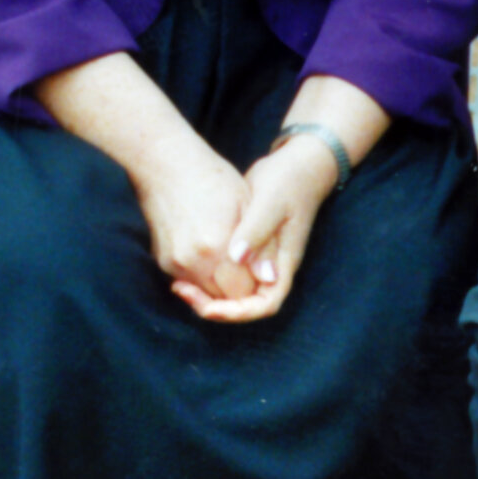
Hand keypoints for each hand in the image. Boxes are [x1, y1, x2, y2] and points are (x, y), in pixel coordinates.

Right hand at [130, 134, 260, 305]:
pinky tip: (210, 249)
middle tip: (247, 262)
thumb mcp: (248, 206)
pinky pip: (189, 281)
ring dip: (219, 283)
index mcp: (218, 248)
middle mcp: (192, 262)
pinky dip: (202, 274)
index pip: (244, 293)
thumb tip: (269, 280)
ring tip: (229, 252)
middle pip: (224, 297)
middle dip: (238, 287)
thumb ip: (261, 247)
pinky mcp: (162, 260)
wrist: (166, 164)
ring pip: (205, 292)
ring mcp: (174, 263)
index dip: (256, 284)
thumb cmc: (214, 180)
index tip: (261, 267)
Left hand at [171, 136, 333, 323]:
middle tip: (182, 292)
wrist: (298, 165)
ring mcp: (259, 259)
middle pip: (245, 305)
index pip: (265, 305)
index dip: (237, 312)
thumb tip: (237, 260)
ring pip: (234, 291)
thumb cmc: (287, 181)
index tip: (209, 308)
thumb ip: (256, 231)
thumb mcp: (271, 202)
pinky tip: (185, 267)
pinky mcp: (246, 248)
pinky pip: (227, 273)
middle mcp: (270, 268)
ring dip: (207, 294)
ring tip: (178, 284)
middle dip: (214, 306)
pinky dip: (206, 276)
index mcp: (282, 263)